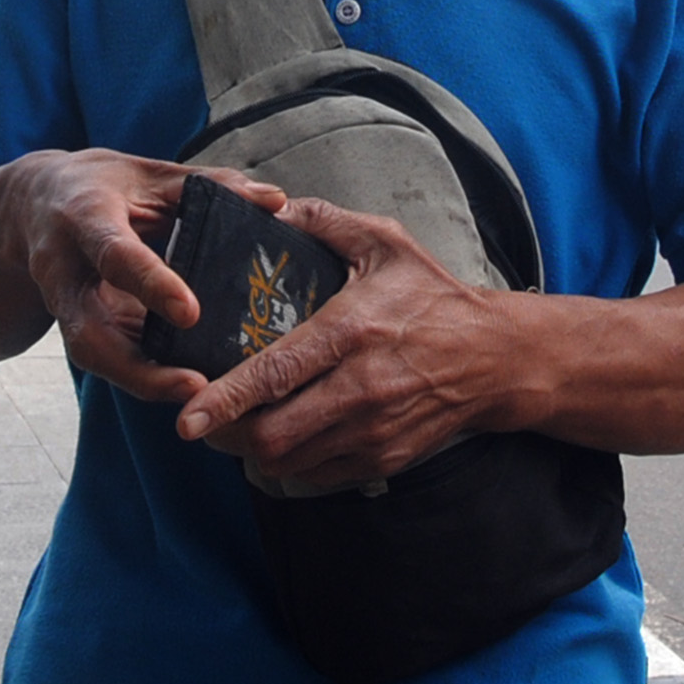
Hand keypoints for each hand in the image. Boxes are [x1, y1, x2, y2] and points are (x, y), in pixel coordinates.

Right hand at [0, 149, 284, 398]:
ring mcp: (65, 307)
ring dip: (142, 384)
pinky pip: (108, 361)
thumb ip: (211, 186)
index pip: (114, 254)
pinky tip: (192, 388)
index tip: (190, 313)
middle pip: (88, 332)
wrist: (34, 207)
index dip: (149, 284)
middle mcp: (64, 270)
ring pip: (93, 357)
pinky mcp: (77, 329)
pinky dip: (146, 378)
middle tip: (195, 385)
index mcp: (85, 218)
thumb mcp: (151, 174)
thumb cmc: (105, 188)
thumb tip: (276, 201)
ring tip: (200, 397)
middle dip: (137, 367)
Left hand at [175, 195, 530, 486]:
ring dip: (257, 450)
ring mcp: (373, 431)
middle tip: (207, 418)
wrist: (496, 358)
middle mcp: (360, 389)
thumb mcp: (386, 244)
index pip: (273, 376)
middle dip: (229, 435)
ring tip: (243, 426)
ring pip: (290, 463)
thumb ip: (325, 222)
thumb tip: (274, 207)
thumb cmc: (435, 298)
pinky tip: (288, 435)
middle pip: (272, 436)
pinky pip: (318, 476)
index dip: (223, 401)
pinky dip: (293, 463)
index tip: (187, 417)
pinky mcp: (384, 458)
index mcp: (350, 333)